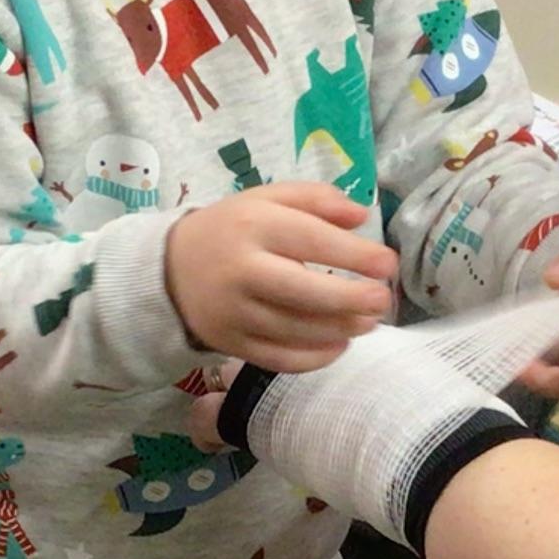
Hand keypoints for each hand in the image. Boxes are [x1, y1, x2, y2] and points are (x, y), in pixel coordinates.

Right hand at [166, 184, 399, 372]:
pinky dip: (315, 358)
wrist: (170, 269)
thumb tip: (362, 215)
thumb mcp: (267, 199)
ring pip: (296, 330)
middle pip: (303, 293)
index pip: (311, 240)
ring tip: (368, 321)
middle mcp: (241, 270)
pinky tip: (339, 344)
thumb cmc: (232, 229)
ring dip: (340, 329)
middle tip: (383, 300)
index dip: (356, 255)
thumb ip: (315, 199)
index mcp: (252, 225)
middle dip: (352, 299)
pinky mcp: (230, 344)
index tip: (388, 264)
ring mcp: (233, 312)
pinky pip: (279, 359)